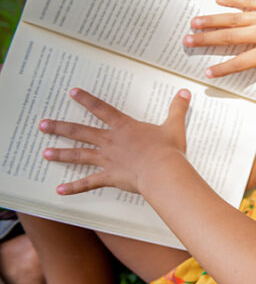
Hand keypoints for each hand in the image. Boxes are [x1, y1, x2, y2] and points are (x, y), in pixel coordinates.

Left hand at [39, 88, 189, 194]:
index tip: (72, 93)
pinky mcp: (109, 176)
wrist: (162, 170)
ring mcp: (107, 159)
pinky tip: (59, 190)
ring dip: (61, 154)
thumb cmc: (168, 150)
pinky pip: (88, 183)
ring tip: (45, 153)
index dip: (86, 100)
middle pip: (80, 132)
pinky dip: (74, 188)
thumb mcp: (174, 126)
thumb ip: (177, 109)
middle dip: (60, 128)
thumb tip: (185, 93)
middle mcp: (110, 141)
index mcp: (124, 127)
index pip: (101, 109)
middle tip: (43, 125)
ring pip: (79, 155)